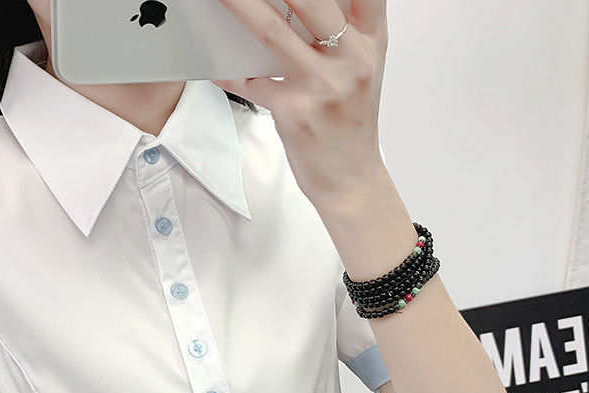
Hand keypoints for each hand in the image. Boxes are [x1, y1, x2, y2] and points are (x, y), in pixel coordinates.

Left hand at [211, 0, 388, 203]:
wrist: (352, 179)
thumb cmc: (352, 122)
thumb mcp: (363, 67)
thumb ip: (346, 27)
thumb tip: (300, 5)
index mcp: (373, 40)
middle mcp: (353, 58)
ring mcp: (323, 86)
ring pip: (273, 31)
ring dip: (239, 4)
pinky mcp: (294, 112)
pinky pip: (250, 81)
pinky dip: (228, 69)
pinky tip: (214, 60)